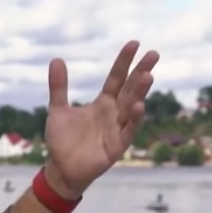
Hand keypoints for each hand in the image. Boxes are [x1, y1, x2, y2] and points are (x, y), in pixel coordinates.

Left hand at [43, 40, 159, 198]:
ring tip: (148, 75)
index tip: (134, 43)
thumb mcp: (58, 109)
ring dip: (139, 92)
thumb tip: (57, 58)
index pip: (116, 78)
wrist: (61, 168)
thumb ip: (59, 86)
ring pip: (131, 107)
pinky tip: (138, 105)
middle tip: (154, 54)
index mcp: (102, 103)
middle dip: (141, 72)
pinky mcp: (117, 146)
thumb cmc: (62, 140)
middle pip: (129, 89)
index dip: (124, 62)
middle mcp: (113, 113)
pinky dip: (134, 119)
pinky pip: (128, 130)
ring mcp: (117, 129)